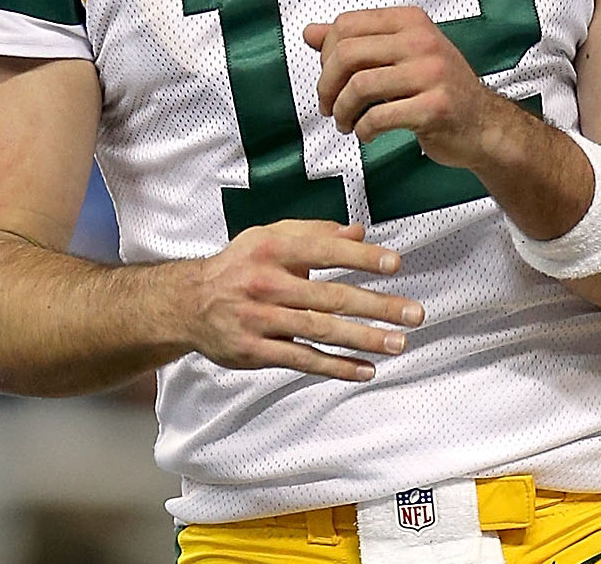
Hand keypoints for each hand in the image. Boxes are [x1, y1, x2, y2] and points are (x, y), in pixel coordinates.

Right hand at [184, 219, 422, 380]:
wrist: (187, 304)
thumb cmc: (239, 266)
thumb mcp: (270, 238)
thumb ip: (315, 232)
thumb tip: (359, 231)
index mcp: (272, 250)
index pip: (324, 251)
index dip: (361, 257)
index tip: (394, 264)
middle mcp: (266, 284)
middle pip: (330, 297)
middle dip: (376, 306)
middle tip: (412, 313)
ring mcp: (260, 320)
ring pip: (320, 331)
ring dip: (363, 339)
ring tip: (398, 343)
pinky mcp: (256, 351)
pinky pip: (302, 360)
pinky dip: (336, 366)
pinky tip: (365, 369)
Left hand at [304, 7, 519, 169]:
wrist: (484, 124)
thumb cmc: (439, 89)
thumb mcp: (400, 55)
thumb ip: (356, 42)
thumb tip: (310, 32)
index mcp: (410, 21)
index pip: (347, 25)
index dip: (326, 55)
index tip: (330, 78)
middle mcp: (421, 41)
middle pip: (347, 54)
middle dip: (327, 86)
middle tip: (329, 106)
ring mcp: (431, 74)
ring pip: (358, 87)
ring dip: (342, 112)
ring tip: (347, 123)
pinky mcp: (434, 107)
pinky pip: (378, 117)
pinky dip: (363, 130)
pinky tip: (367, 133)